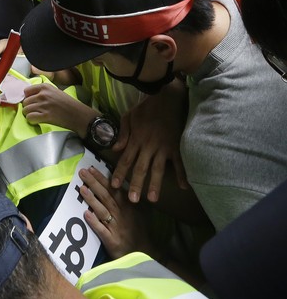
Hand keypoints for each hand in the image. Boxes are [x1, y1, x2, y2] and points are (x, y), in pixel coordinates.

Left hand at [21, 83, 97, 134]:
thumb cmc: (68, 104)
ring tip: (38, 116)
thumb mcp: (55, 92)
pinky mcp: (45, 116)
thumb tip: (28, 97)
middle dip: (29, 107)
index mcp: (45, 87)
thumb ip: (42, 92)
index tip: (33, 102)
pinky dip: (32, 120)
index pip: (26, 91)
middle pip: (24, 102)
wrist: (79, 115)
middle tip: (37, 111)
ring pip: (25, 110)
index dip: (28, 98)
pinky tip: (38, 120)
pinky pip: (29, 118)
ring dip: (30, 114)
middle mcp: (43, 94)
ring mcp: (43, 105)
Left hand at [80, 166, 148, 258]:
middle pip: (106, 196)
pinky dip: (94, 222)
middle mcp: (122, 214)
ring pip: (103, 210)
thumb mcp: (138, 211)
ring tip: (82, 189)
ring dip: (92, 199)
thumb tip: (119, 182)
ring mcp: (116, 227)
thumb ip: (129, 198)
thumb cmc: (138, 231)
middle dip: (94, 183)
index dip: (102, 179)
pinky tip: (86, 215)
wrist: (144, 253)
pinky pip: (102, 230)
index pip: (113, 189)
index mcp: (128, 206)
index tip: (91, 168)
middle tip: (82, 172)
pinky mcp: (112, 240)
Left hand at [111, 82, 188, 202]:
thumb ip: (123, 134)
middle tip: (133, 200)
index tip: (115, 186)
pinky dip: (183, 174)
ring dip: (155, 184)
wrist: (167, 97)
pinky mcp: (176, 145)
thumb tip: (115, 149)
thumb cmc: (146, 108)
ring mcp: (163, 147)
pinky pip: (180, 162)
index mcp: (136, 140)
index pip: (125, 160)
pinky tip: (184, 186)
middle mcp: (149, 146)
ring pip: (158, 169)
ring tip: (153, 199)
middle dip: (136, 185)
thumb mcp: (128, 117)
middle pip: (140, 168)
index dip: (120, 173)